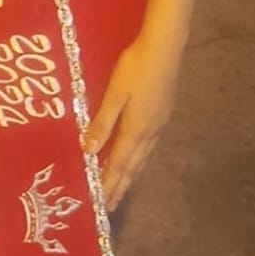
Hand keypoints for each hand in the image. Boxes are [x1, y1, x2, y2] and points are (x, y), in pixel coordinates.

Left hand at [83, 36, 181, 211]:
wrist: (165, 49)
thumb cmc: (135, 68)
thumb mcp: (115, 95)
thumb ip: (102, 123)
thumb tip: (88, 151)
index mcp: (135, 129)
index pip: (119, 164)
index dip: (109, 184)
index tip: (101, 204)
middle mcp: (149, 133)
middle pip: (132, 166)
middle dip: (121, 187)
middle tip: (111, 206)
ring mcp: (158, 125)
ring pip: (142, 158)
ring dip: (130, 176)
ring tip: (122, 189)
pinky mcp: (162, 115)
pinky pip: (148, 147)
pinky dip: (138, 160)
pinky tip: (136, 158)